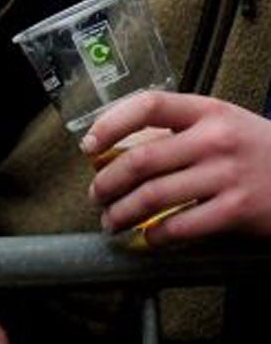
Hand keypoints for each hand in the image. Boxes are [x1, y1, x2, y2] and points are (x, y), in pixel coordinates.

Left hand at [82, 91, 270, 240]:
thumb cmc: (260, 151)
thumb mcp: (226, 124)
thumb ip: (181, 130)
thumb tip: (119, 148)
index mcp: (209, 111)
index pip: (148, 106)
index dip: (109, 124)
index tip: (89, 145)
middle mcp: (216, 139)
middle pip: (140, 160)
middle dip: (106, 182)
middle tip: (96, 195)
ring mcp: (228, 175)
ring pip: (152, 196)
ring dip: (121, 213)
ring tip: (111, 221)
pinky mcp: (238, 210)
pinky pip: (181, 226)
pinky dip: (155, 236)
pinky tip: (147, 238)